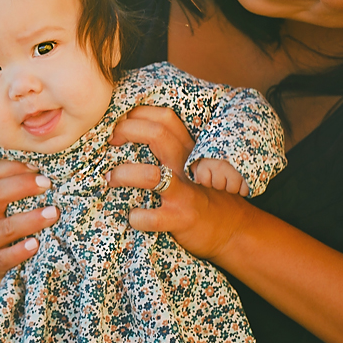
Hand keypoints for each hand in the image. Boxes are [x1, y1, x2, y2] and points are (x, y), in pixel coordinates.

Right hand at [0, 160, 58, 276]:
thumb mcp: (10, 199)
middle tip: (47, 184)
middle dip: (22, 186)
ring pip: (4, 228)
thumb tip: (49, 160)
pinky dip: (20, 251)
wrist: (5, 259)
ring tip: (53, 213)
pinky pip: (4, 257)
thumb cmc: (13, 218)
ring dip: (30, 219)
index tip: (38, 165)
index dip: (14, 167)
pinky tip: (36, 244)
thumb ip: (21, 181)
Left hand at [107, 105, 250, 261]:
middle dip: (125, 131)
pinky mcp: (181, 219)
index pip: (165, 118)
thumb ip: (167, 152)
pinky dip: (136, 217)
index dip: (138, 113)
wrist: (233, 230)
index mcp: (188, 151)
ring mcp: (184, 193)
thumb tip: (125, 137)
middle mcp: (186, 167)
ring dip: (123, 174)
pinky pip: (151, 217)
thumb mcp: (190, 167)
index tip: (117, 121)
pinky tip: (133, 217)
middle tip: (109, 142)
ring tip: (110, 178)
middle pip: (156, 135)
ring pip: (150, 175)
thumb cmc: (202, 196)